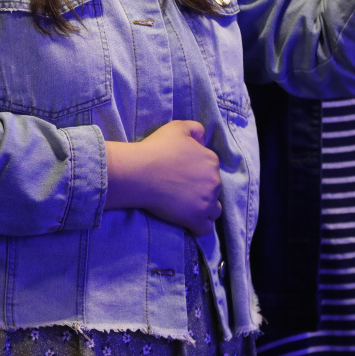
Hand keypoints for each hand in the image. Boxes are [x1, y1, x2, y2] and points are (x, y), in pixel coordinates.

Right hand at [107, 120, 220, 235]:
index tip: (182, 173)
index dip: (197, 171)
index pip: (211, 169)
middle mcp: (214, 182)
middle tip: (181, 189)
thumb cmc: (157, 148)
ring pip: (214, 210)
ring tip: (186, 206)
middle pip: (213, 189)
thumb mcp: (178, 127)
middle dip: (201, 189)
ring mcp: (207, 202)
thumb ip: (196, 129)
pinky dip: (199, 226)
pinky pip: (205, 228)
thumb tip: (202, 141)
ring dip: (204, 208)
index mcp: (211, 160)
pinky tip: (188, 222)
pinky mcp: (196, 219)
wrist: (140, 172)